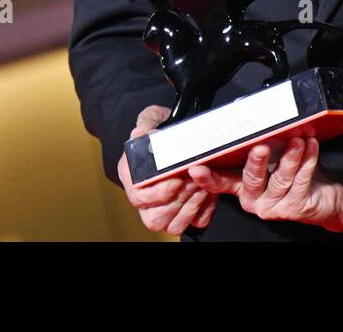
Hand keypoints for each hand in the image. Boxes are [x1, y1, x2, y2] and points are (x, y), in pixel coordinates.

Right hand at [116, 105, 217, 235]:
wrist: (182, 133)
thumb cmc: (165, 128)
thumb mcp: (155, 117)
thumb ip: (147, 123)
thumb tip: (140, 133)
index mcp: (132, 176)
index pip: (139, 196)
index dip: (158, 193)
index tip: (177, 180)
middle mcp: (145, 197)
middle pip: (153, 217)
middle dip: (177, 201)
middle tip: (194, 182)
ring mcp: (163, 208)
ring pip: (172, 225)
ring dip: (190, 207)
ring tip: (203, 186)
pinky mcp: (184, 212)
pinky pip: (194, 223)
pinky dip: (203, 211)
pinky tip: (210, 193)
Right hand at [186, 133, 342, 230]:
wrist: (323, 200)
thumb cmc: (296, 176)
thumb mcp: (273, 160)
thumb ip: (260, 145)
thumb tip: (252, 119)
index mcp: (243, 187)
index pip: (221, 181)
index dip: (207, 177)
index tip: (196, 169)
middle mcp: (255, 199)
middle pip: (251, 179)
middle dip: (256, 161)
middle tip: (260, 146)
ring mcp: (274, 206)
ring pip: (280, 178)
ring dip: (289, 156)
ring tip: (297, 140)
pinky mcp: (295, 207)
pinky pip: (300, 181)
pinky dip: (307, 160)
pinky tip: (310, 146)